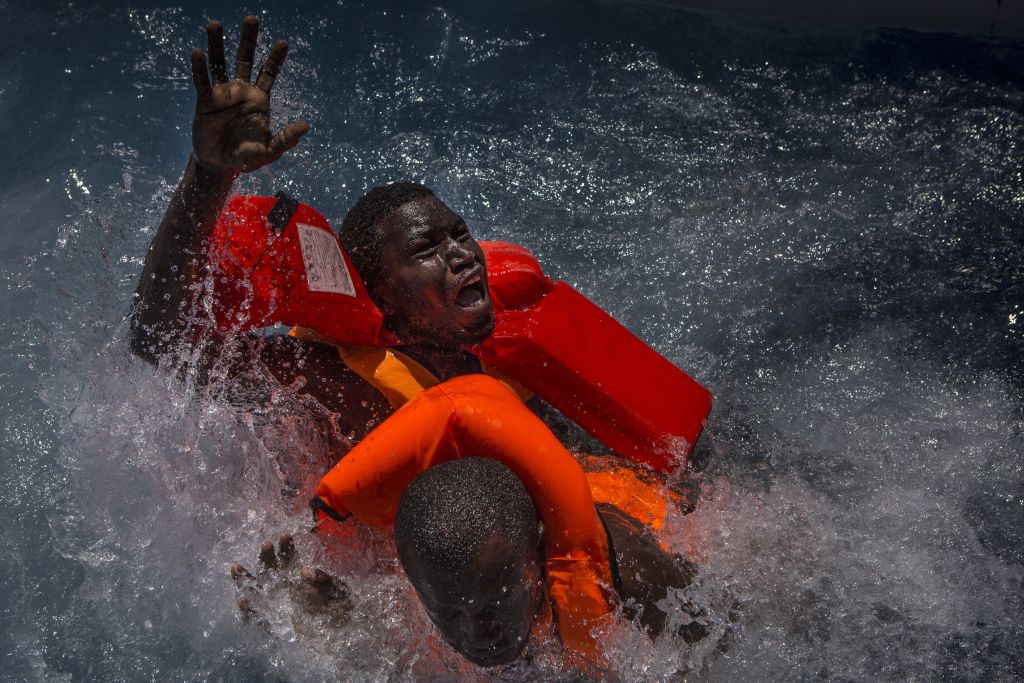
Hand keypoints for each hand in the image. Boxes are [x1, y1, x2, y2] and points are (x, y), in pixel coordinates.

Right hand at [190, 17, 309, 174]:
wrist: (218, 164)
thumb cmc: (245, 158)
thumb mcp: (268, 152)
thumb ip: (286, 139)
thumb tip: (306, 126)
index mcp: (259, 100)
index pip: (269, 73)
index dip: (275, 58)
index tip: (284, 43)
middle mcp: (241, 91)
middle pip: (246, 59)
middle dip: (249, 40)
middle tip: (252, 19)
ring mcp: (222, 93)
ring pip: (220, 62)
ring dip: (218, 44)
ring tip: (216, 24)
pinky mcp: (205, 101)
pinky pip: (202, 80)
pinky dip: (200, 67)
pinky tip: (197, 51)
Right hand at [232, 533, 352, 632]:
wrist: (346, 637)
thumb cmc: (344, 610)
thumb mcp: (340, 590)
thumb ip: (324, 579)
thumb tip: (303, 570)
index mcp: (300, 579)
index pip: (290, 559)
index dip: (286, 547)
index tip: (285, 535)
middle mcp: (287, 590)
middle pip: (271, 571)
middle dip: (267, 557)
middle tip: (266, 544)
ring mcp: (279, 607)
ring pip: (258, 591)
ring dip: (246, 580)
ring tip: (235, 567)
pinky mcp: (276, 626)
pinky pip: (258, 618)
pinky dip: (249, 610)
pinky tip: (243, 599)